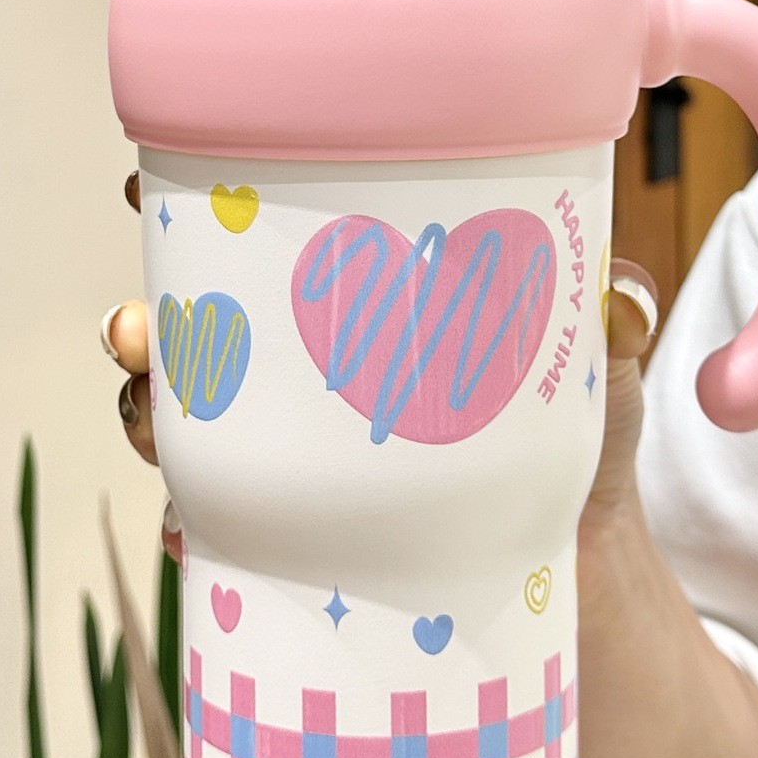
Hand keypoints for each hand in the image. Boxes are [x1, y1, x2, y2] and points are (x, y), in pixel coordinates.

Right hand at [101, 172, 657, 562]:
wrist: (578, 567)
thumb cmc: (577, 433)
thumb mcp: (597, 359)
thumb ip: (612, 313)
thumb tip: (620, 296)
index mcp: (360, 299)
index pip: (260, 234)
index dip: (190, 206)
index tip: (148, 190)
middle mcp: (307, 368)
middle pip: (189, 328)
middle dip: (140, 320)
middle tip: (137, 330)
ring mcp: (292, 455)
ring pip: (179, 422)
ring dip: (145, 415)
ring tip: (154, 423)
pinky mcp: (295, 539)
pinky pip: (215, 529)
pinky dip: (194, 526)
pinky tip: (193, 527)